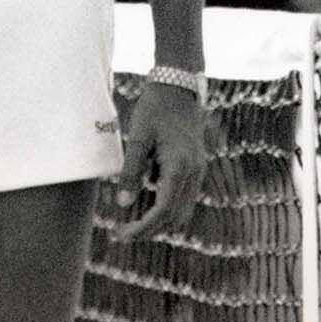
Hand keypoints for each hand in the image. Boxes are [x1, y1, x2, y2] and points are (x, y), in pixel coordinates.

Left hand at [112, 83, 206, 242]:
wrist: (179, 87)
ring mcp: (198, 170)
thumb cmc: (155, 109)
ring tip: (132, 220)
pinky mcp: (195, 167)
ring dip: (159, 221)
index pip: (163, 211)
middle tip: (123, 233)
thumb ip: (131, 171)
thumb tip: (123, 204)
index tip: (123, 234)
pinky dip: (166, 206)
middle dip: (150, 230)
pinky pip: (183, 197)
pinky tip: (145, 201)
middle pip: (175, 217)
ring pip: (182, 210)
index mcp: (179, 166)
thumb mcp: (138, 138)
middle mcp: (194, 172)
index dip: (143, 227)